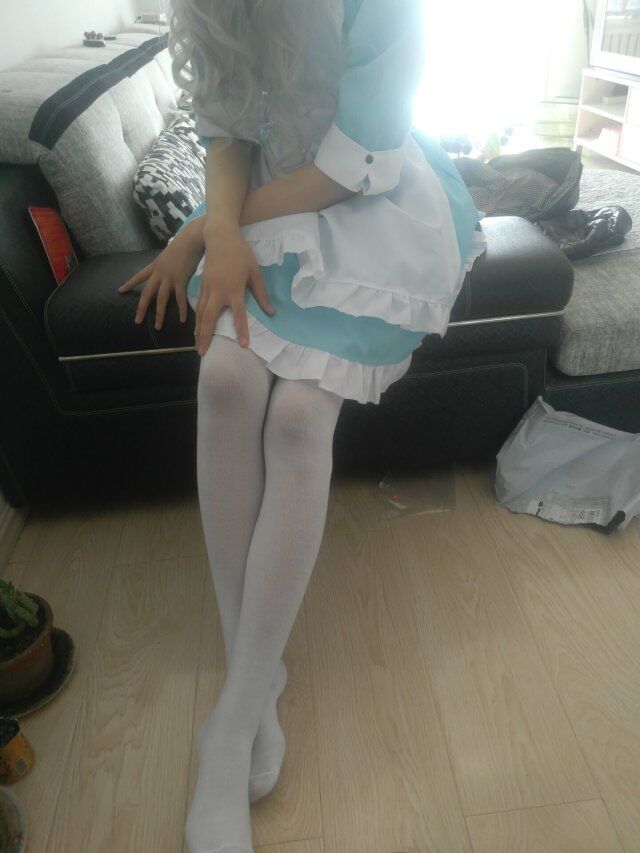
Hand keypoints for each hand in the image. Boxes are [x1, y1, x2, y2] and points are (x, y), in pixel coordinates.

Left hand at [117, 221, 204, 328]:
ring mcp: (169, 277)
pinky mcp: (180, 280)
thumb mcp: (168, 254)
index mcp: (155, 266)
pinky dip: (181, 310)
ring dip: (159, 314)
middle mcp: (159, 273)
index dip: (129, 284)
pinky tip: (181, 320)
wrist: (191, 239)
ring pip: (161, 299)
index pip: (139, 276)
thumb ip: (166, 264)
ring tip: (158, 327)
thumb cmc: (183, 244)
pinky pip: (180, 298)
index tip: (120, 291)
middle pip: (147, 293)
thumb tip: (167, 268)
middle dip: (141, 308)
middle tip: (137, 321)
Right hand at [195, 219, 274, 356]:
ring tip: (197, 346)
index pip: (239, 314)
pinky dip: (196, 319)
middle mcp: (218, 291)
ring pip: (200, 314)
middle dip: (205, 337)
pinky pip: (199, 306)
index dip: (242, 330)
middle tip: (202, 353)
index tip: (243, 345)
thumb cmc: (240, 253)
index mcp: (234, 288)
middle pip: (209, 318)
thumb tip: (271, 312)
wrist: (219, 236)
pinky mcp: (201, 285)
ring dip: (198, 331)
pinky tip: (196, 329)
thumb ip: (261, 294)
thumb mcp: (255, 272)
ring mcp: (207, 288)